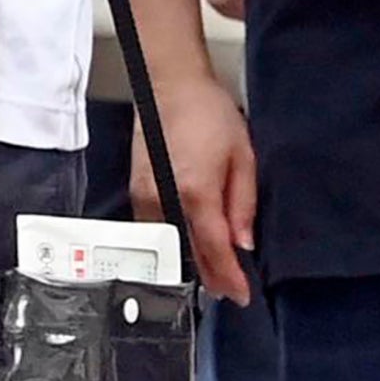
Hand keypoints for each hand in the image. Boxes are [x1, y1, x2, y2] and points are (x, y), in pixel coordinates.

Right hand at [140, 69, 256, 304]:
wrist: (169, 86)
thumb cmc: (207, 112)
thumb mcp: (241, 156)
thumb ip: (242, 205)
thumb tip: (243, 243)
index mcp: (196, 191)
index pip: (213, 250)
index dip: (229, 278)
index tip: (241, 295)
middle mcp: (164, 200)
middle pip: (188, 255)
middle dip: (210, 277)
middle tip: (230, 290)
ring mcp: (145, 198)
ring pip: (170, 247)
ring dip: (192, 264)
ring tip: (215, 274)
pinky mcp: (136, 193)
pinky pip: (157, 232)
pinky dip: (175, 245)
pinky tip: (191, 249)